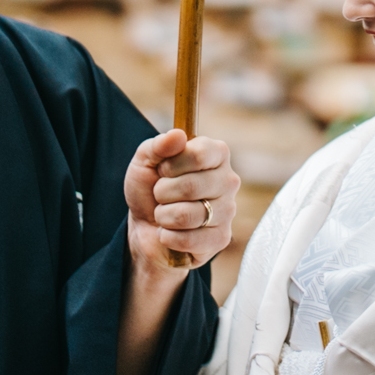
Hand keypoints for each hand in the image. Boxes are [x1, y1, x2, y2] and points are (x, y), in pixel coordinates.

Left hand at [126, 128, 240, 274]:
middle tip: (160, 195)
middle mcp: (229, 180)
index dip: (171, 165)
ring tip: (165, 214)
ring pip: (186, 215)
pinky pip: (188, 239)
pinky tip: (171, 233)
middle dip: (162, 193)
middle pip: (191, 187)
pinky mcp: (221, 238)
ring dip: (163, 217)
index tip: (162, 170)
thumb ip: (158, 145)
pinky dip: (168, 237)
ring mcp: (228, 211)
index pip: (198, 155)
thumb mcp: (145, 161)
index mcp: (216, 153)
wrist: (145, 225)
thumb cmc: (150, 188)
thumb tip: (177, 135)